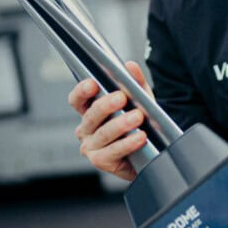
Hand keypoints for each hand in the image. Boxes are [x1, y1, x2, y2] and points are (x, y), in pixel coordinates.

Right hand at [68, 61, 148, 181]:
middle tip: (121, 97)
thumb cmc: (138, 124)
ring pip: (103, 133)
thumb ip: (136, 82)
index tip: (93, 83)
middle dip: (106, 105)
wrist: (149, 153)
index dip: (82, 91)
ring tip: (137, 117)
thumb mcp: (140, 100)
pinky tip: (140, 137)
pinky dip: (128, 143)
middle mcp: (85, 129)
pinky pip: (113, 151)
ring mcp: (90, 147)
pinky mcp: (100, 161)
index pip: (77, 99)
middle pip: (90, 115)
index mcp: (89, 110)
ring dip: (121, 124)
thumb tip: (130, 66)